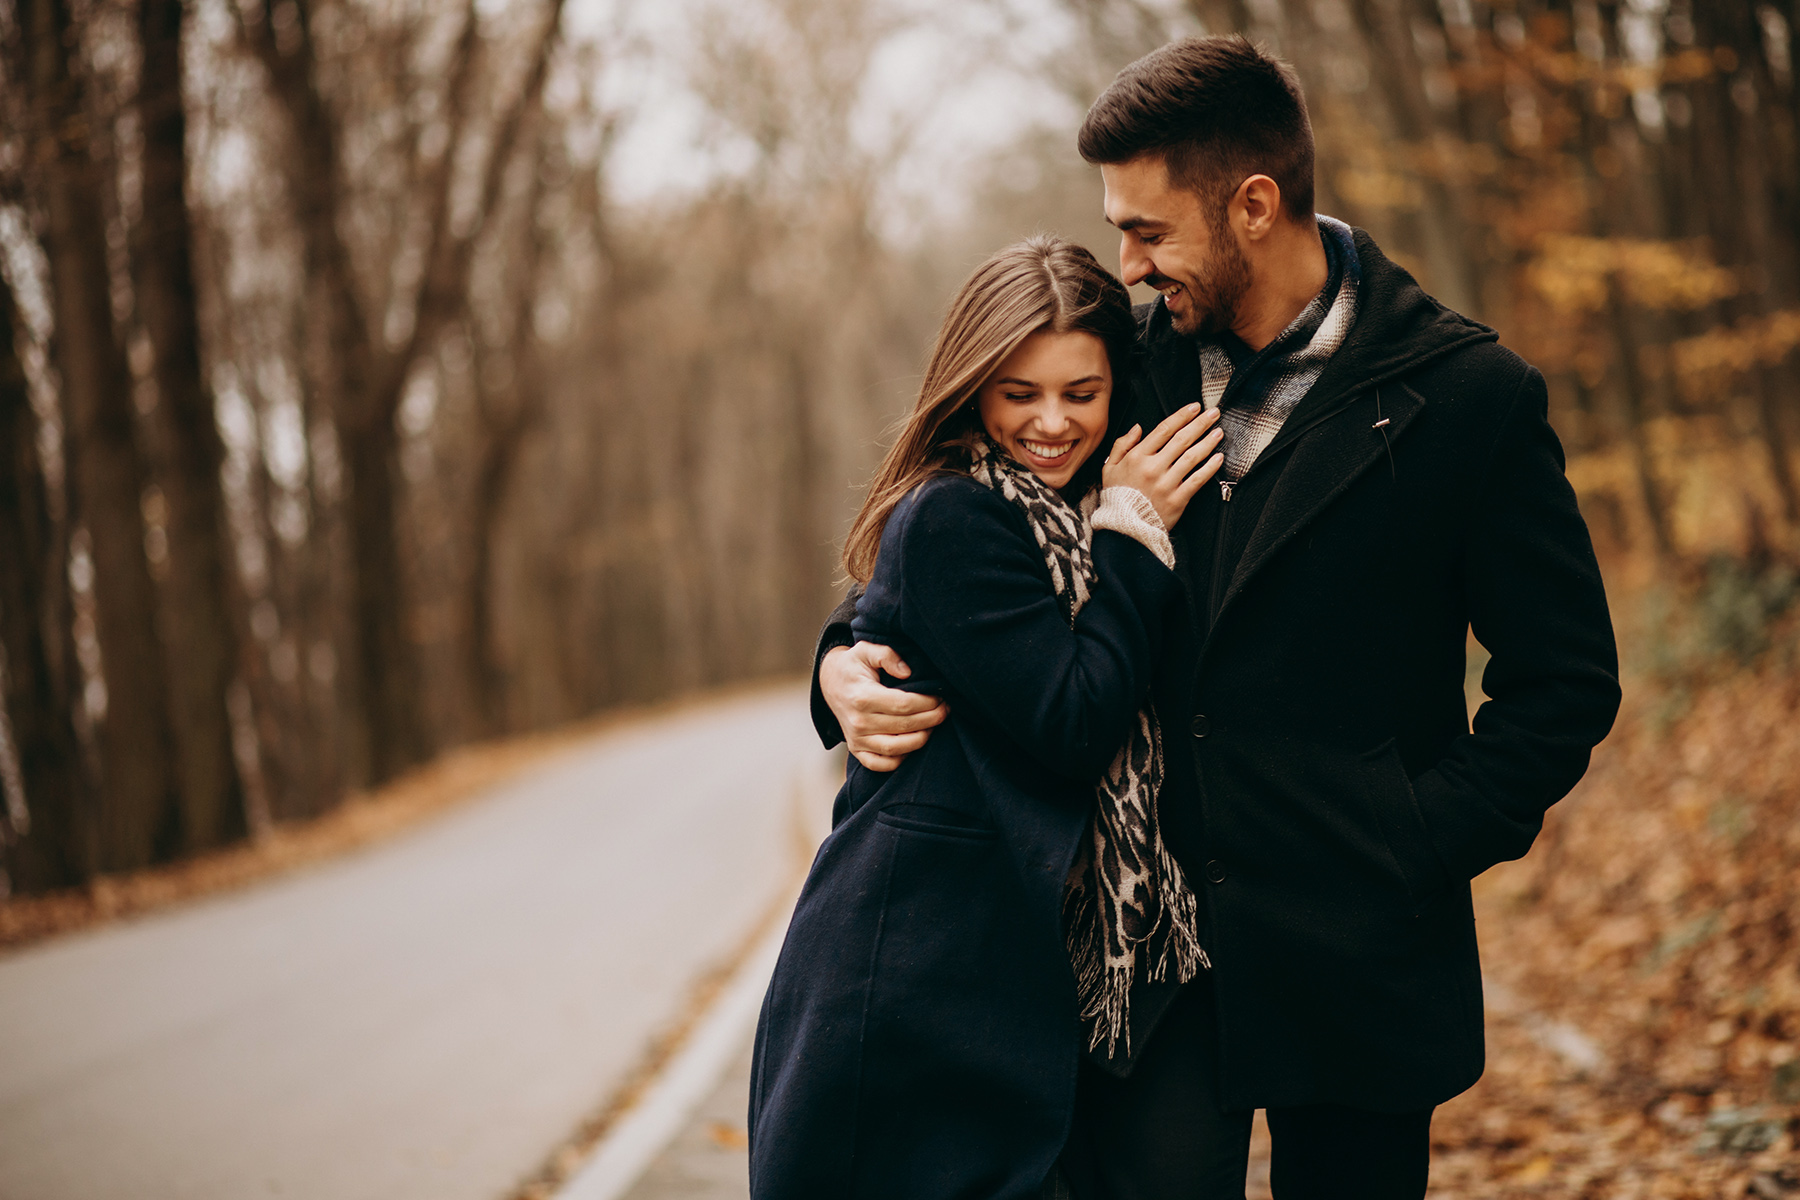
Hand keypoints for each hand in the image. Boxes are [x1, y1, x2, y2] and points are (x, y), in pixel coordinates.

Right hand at [820, 642, 947, 771]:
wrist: (830, 683)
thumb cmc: (853, 665)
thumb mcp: (866, 649)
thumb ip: (887, 655)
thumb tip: (907, 671)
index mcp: (862, 697)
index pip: (904, 705)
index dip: (928, 703)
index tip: (941, 696)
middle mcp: (858, 722)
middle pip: (905, 727)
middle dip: (932, 719)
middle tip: (945, 710)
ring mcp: (856, 739)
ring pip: (896, 748)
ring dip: (921, 739)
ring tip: (934, 725)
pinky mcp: (856, 749)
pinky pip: (881, 764)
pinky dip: (900, 759)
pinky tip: (913, 743)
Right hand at [1101, 403, 1225, 528]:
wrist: (1123, 529)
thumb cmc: (1117, 498)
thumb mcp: (1109, 468)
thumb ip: (1122, 445)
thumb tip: (1137, 427)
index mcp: (1137, 457)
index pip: (1164, 429)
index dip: (1182, 416)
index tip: (1194, 407)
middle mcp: (1153, 468)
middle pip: (1182, 439)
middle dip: (1200, 423)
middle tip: (1213, 414)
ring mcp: (1166, 484)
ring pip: (1192, 457)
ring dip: (1208, 442)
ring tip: (1219, 433)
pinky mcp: (1177, 499)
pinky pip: (1197, 480)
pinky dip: (1210, 468)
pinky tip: (1219, 458)